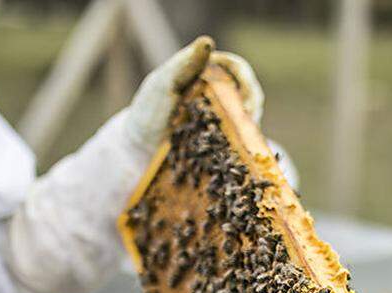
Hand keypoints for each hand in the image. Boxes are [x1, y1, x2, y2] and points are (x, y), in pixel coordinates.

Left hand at [125, 36, 264, 151]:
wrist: (139, 148)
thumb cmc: (148, 110)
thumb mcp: (164, 83)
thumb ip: (185, 63)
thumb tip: (208, 42)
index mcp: (207, 71)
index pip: (237, 69)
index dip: (246, 83)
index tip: (244, 102)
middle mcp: (218, 91)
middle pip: (248, 93)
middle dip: (251, 107)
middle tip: (248, 123)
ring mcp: (221, 116)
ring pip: (247, 117)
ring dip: (248, 126)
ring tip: (243, 139)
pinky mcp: (221, 138)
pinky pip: (238, 138)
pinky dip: (242, 143)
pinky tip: (238, 151)